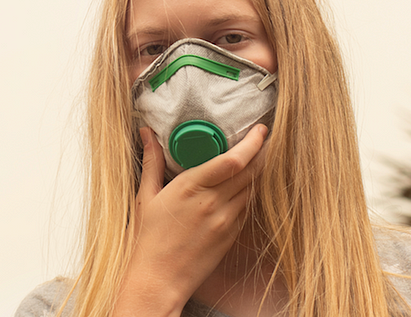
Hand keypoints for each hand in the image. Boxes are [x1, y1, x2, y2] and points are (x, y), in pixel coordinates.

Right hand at [112, 124, 267, 316]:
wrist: (158, 280)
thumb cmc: (147, 239)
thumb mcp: (145, 197)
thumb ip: (151, 162)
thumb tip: (146, 133)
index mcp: (190, 188)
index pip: (233, 160)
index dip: (252, 143)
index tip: (259, 129)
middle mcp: (213, 203)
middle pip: (251, 171)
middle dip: (263, 151)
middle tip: (265, 136)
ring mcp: (225, 221)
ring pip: (253, 188)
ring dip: (258, 170)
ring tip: (259, 156)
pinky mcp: (231, 235)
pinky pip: (247, 207)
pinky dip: (249, 192)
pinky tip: (244, 185)